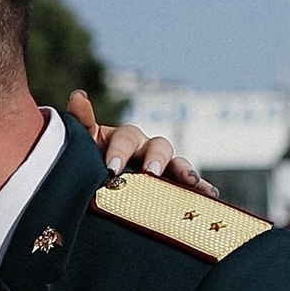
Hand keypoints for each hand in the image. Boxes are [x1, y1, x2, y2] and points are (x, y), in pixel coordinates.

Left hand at [68, 89, 220, 197]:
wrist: (93, 188)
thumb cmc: (88, 163)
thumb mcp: (82, 146)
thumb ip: (81, 124)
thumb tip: (79, 97)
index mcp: (124, 139)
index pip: (126, 138)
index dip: (121, 151)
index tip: (112, 168)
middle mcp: (147, 150)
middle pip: (158, 146)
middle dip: (156, 159)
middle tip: (150, 172)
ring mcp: (162, 168)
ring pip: (177, 164)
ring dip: (185, 170)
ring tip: (191, 181)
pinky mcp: (172, 186)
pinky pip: (189, 186)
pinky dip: (201, 188)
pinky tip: (210, 194)